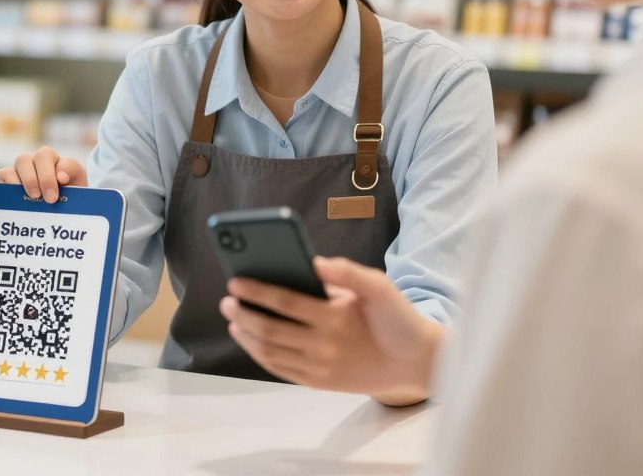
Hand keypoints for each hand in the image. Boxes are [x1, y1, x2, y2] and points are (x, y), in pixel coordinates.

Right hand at [0, 145, 86, 202]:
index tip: (63, 181)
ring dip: (29, 178)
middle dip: (46, 176)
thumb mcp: (75, 200)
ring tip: (34, 196)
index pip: (66, 163)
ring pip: (22, 160)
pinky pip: (5, 173)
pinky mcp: (6, 177)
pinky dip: (10, 182)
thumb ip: (73, 188)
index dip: (64, 169)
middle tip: (50, 199)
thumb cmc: (62, 208)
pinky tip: (17, 197)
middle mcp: (42, 162)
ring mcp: (23, 168)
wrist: (48, 219)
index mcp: (63, 167)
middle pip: (43, 155)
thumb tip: (60, 177)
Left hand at [219, 256, 443, 405]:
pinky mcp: (319, 382)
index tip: (235, 281)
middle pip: (269, 329)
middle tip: (227, 300)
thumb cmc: (395, 318)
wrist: (416, 363)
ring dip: (246, 336)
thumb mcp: (379, 286)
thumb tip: (313, 260)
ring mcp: (319, 368)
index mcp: (335, 317)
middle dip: (243, 313)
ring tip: (233, 319)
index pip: (284, 301)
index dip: (256, 290)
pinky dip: (261, 356)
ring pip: (270, 352)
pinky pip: (281, 370)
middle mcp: (324, 345)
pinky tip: (252, 341)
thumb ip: (347, 271)